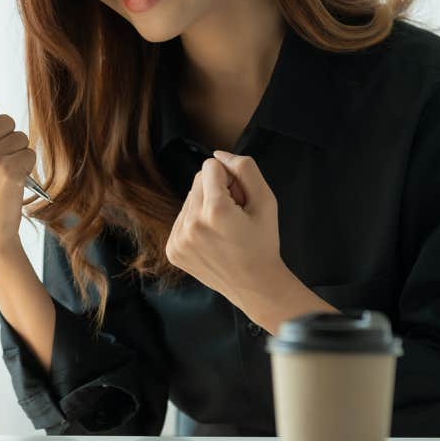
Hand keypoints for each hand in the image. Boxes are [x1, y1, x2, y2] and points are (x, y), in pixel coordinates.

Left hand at [165, 150, 286, 307]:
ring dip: (205, 207)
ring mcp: (179, 240)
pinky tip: (213, 239)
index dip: (230, 178)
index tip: (240, 199)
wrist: (255, 285)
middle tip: (235, 216)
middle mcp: (192, 224)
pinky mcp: (173, 250)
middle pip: (198, 182)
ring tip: (224, 230)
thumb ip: (244, 168)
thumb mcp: (266, 200)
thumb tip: (218, 154)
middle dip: (217, 191)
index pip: (210, 166)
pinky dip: (196, 223)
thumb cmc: (263, 242)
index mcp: (216, 211)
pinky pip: (182, 219)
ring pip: (189, 200)